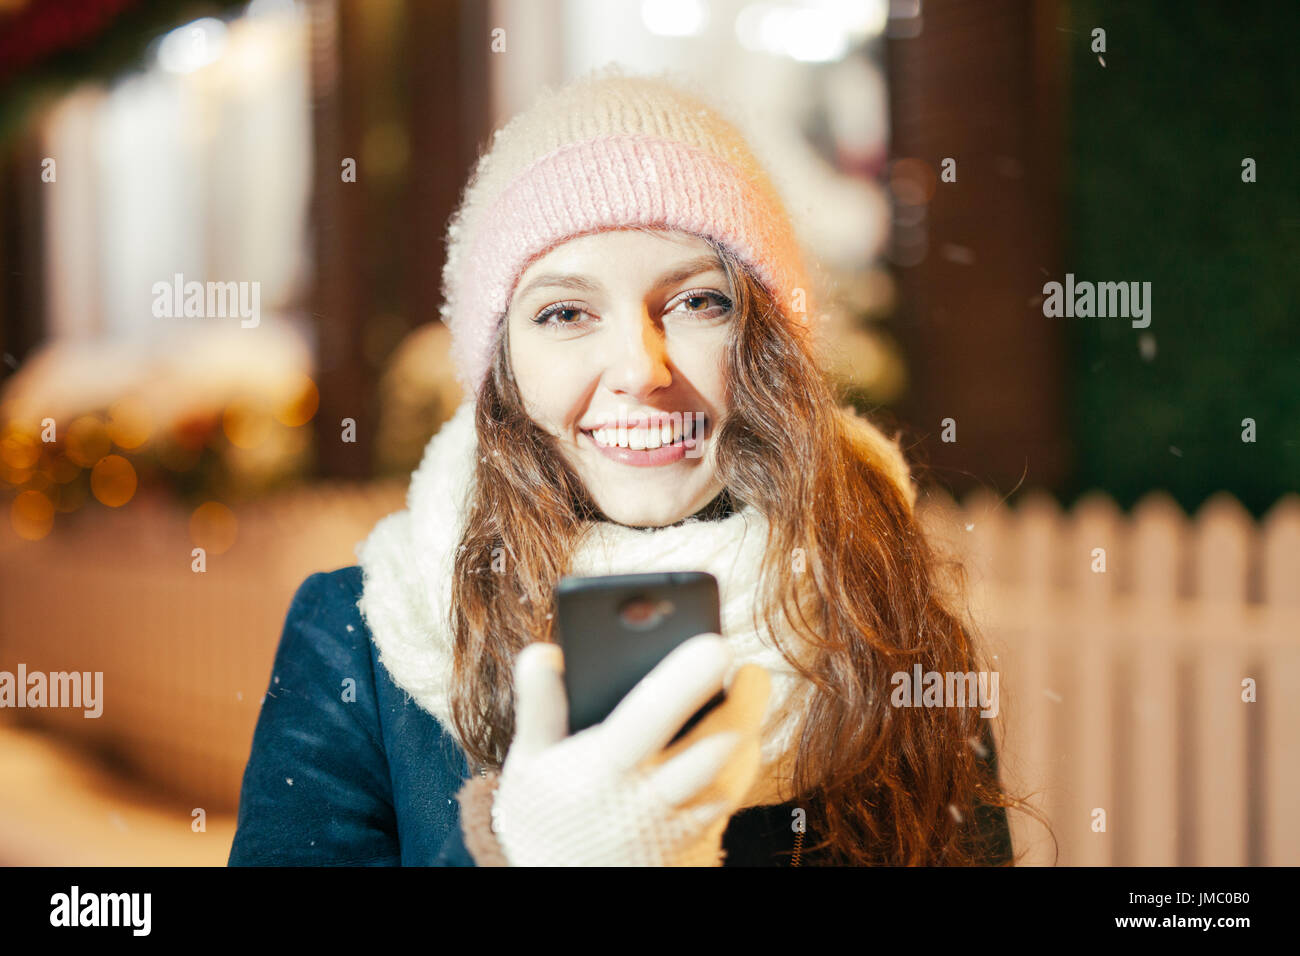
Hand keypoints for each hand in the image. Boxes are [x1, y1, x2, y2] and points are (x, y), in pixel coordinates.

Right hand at [491, 633, 770, 865]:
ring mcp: (675, 829)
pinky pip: (729, 802)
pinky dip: (740, 766)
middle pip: (715, 748)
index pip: (651, 716)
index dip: (687, 679)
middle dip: (745, 706)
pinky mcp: (691, 846)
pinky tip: (737, 737)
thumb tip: (546, 651)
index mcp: (603, 770)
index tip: (717, 645)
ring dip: (748, 735)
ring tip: (750, 692)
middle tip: (754, 670)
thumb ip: (538, 706)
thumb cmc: (543, 820)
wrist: (560, 892)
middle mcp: (647, 801)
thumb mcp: (527, 764)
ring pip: (732, 778)